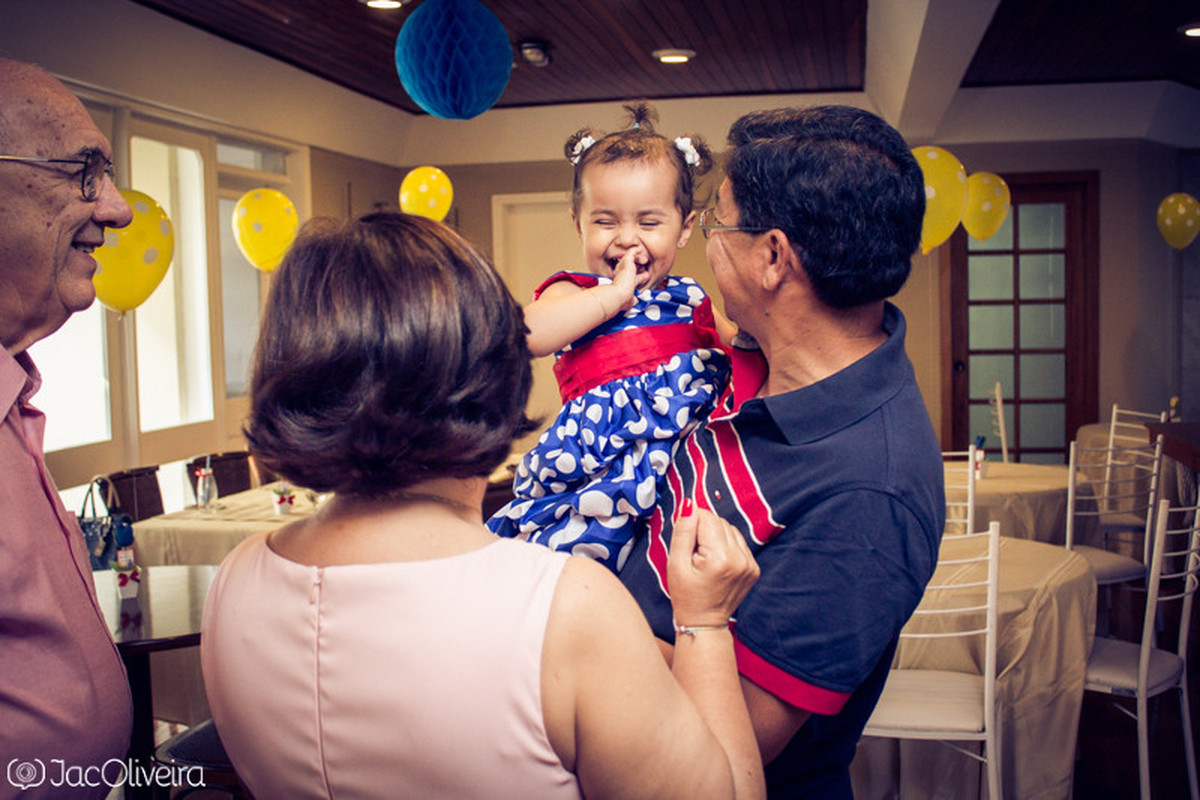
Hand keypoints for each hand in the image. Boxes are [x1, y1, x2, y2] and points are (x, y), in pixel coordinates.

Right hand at [609, 247, 643, 308]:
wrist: (618, 295)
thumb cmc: (623, 300)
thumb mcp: (630, 301)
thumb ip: (634, 300)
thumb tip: (637, 301)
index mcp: (623, 282)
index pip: (631, 277)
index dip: (639, 276)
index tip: (645, 276)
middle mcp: (621, 274)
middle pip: (630, 267)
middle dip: (637, 267)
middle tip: (644, 268)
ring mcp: (622, 267)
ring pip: (631, 260)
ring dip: (639, 260)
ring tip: (646, 261)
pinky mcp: (626, 262)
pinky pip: (631, 253)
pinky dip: (635, 250)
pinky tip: (639, 248)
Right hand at [668, 500, 759, 627]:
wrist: (704, 622)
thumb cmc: (686, 595)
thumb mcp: (675, 563)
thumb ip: (683, 531)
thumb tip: (689, 504)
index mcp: (720, 558)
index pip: (707, 517)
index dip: (692, 524)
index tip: (686, 543)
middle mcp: (740, 559)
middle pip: (719, 522)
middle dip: (703, 531)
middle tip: (694, 555)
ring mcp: (750, 564)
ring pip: (730, 530)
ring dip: (715, 538)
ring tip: (704, 560)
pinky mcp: (754, 568)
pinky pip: (738, 543)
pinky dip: (726, 546)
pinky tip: (716, 563)